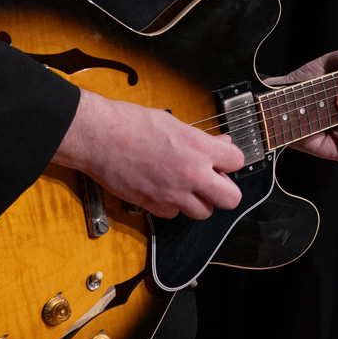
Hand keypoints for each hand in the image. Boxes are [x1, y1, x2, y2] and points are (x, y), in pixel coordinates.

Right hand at [53, 88, 244, 218]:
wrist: (100, 138)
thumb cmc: (132, 124)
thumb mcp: (175, 123)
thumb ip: (200, 139)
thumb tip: (220, 145)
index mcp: (199, 149)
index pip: (238, 161)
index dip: (231, 160)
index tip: (223, 159)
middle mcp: (191, 175)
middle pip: (231, 199)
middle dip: (225, 190)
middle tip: (213, 180)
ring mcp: (173, 194)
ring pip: (204, 213)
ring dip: (200, 201)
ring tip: (188, 186)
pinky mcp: (154, 206)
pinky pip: (175, 214)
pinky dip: (174, 206)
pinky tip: (165, 190)